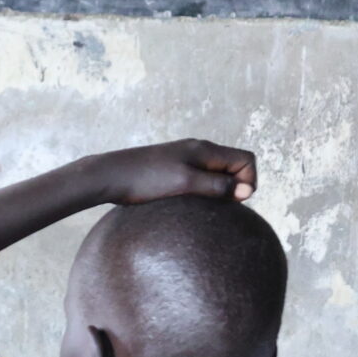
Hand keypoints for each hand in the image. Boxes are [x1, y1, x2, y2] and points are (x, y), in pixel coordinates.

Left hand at [81, 139, 258, 205]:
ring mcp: (186, 158)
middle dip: (236, 186)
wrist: (109, 175)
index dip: (248, 181)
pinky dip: (204, 190)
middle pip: (234, 165)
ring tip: (204, 207)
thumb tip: (246, 191)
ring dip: (220, 190)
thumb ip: (216, 186)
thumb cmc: (145, 180)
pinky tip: (190, 204)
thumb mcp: (185, 184)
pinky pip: (202, 177)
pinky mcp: (174, 168)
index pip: (246, 159)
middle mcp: (199, 150)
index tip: (232, 200)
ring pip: (218, 173)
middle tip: (219, 206)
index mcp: (205, 149)